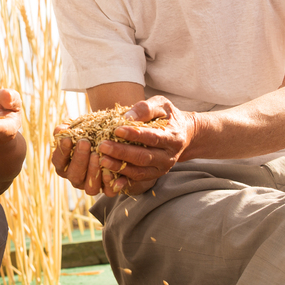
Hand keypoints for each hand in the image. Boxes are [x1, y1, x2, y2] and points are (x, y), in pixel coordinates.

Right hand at [51, 129, 105, 195]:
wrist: (110, 139)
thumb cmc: (89, 132)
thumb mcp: (77, 126)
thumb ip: (67, 128)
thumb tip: (62, 130)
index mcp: (64, 164)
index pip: (59, 161)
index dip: (62, 151)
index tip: (68, 138)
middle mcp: (75, 178)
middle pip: (74, 175)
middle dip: (79, 159)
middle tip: (85, 143)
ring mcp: (90, 186)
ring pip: (90, 188)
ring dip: (93, 171)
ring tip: (97, 155)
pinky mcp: (107, 189)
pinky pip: (108, 191)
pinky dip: (111, 184)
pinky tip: (113, 171)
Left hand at [52, 96, 195, 196]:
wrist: (183, 134)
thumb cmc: (168, 117)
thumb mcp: (161, 105)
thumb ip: (146, 108)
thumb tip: (127, 117)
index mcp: (173, 138)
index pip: (152, 137)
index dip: (135, 135)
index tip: (117, 130)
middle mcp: (169, 157)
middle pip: (144, 157)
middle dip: (122, 152)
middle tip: (102, 146)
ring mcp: (161, 169)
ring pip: (139, 171)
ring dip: (119, 167)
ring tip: (101, 160)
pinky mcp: (153, 175)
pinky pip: (136, 179)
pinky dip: (121, 178)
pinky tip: (107, 173)